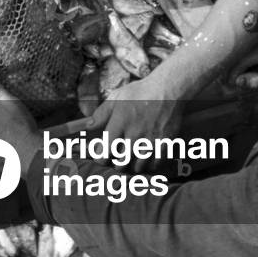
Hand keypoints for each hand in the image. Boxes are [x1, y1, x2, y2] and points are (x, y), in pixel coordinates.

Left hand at [49, 73, 180, 170]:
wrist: (168, 89)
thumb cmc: (140, 92)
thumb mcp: (117, 97)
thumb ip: (102, 113)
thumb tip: (89, 126)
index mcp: (120, 122)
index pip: (105, 152)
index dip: (101, 158)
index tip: (102, 156)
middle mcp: (134, 134)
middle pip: (121, 163)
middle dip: (116, 163)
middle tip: (117, 158)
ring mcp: (151, 141)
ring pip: (137, 167)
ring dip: (132, 166)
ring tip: (131, 159)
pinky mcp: (165, 144)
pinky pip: (154, 165)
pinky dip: (148, 165)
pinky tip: (146, 158)